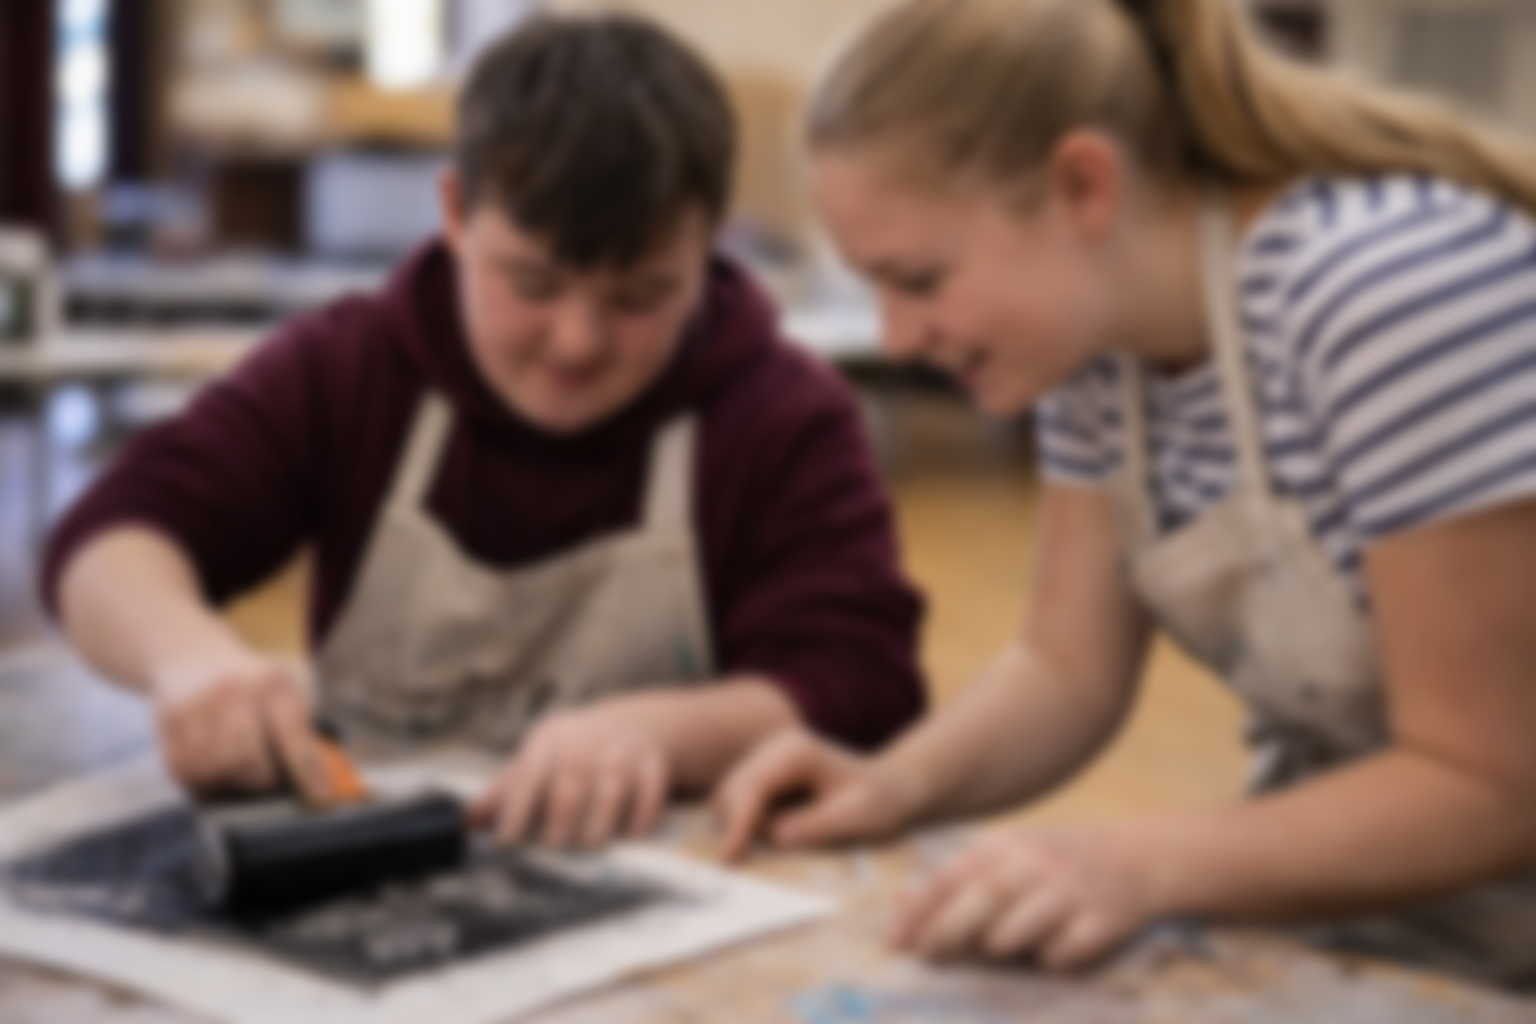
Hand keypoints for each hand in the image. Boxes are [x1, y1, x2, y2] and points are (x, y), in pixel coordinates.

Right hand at [150, 648, 329, 802]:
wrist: (194, 656)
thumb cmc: (253, 687)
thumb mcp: (284, 694)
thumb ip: (301, 735)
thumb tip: (321, 783)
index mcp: (271, 685)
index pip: (293, 735)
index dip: (308, 771)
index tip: (321, 796)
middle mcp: (231, 693)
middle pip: (245, 761)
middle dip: (261, 781)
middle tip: (268, 780)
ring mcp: (195, 707)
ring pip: (212, 771)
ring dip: (229, 783)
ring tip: (239, 772)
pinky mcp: (167, 723)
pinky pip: (185, 772)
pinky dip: (203, 782)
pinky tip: (214, 770)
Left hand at [470, 702, 671, 850]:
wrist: (631, 725)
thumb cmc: (572, 753)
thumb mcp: (537, 760)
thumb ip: (506, 791)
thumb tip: (467, 820)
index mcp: (549, 739)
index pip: (528, 774)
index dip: (517, 809)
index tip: (509, 840)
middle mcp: (586, 741)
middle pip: (570, 783)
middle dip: (560, 820)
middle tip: (555, 844)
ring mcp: (622, 751)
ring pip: (611, 789)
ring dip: (599, 822)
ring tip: (590, 842)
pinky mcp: (653, 763)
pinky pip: (650, 793)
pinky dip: (641, 817)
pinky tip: (630, 833)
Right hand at [713, 727, 924, 860]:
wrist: (889, 788)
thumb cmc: (878, 801)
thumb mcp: (856, 817)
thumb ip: (818, 825)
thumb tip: (778, 836)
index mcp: (796, 750)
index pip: (752, 786)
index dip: (739, 822)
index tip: (731, 856)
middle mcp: (775, 746)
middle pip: (732, 789)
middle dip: (741, 825)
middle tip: (776, 849)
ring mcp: (767, 757)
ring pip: (730, 797)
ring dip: (746, 825)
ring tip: (793, 832)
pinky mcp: (764, 773)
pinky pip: (740, 802)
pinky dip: (751, 822)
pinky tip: (786, 826)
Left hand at [892, 825, 1159, 970]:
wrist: (1138, 859)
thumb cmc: (1056, 865)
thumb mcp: (1008, 856)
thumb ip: (959, 879)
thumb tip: (900, 909)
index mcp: (1006, 846)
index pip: (952, 876)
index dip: (919, 911)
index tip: (894, 941)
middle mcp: (1036, 864)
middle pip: (979, 901)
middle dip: (945, 932)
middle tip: (925, 957)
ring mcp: (1069, 894)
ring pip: (1015, 933)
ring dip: (998, 948)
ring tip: (1000, 948)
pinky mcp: (1101, 924)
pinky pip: (1059, 955)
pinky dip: (1049, 960)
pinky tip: (1054, 951)